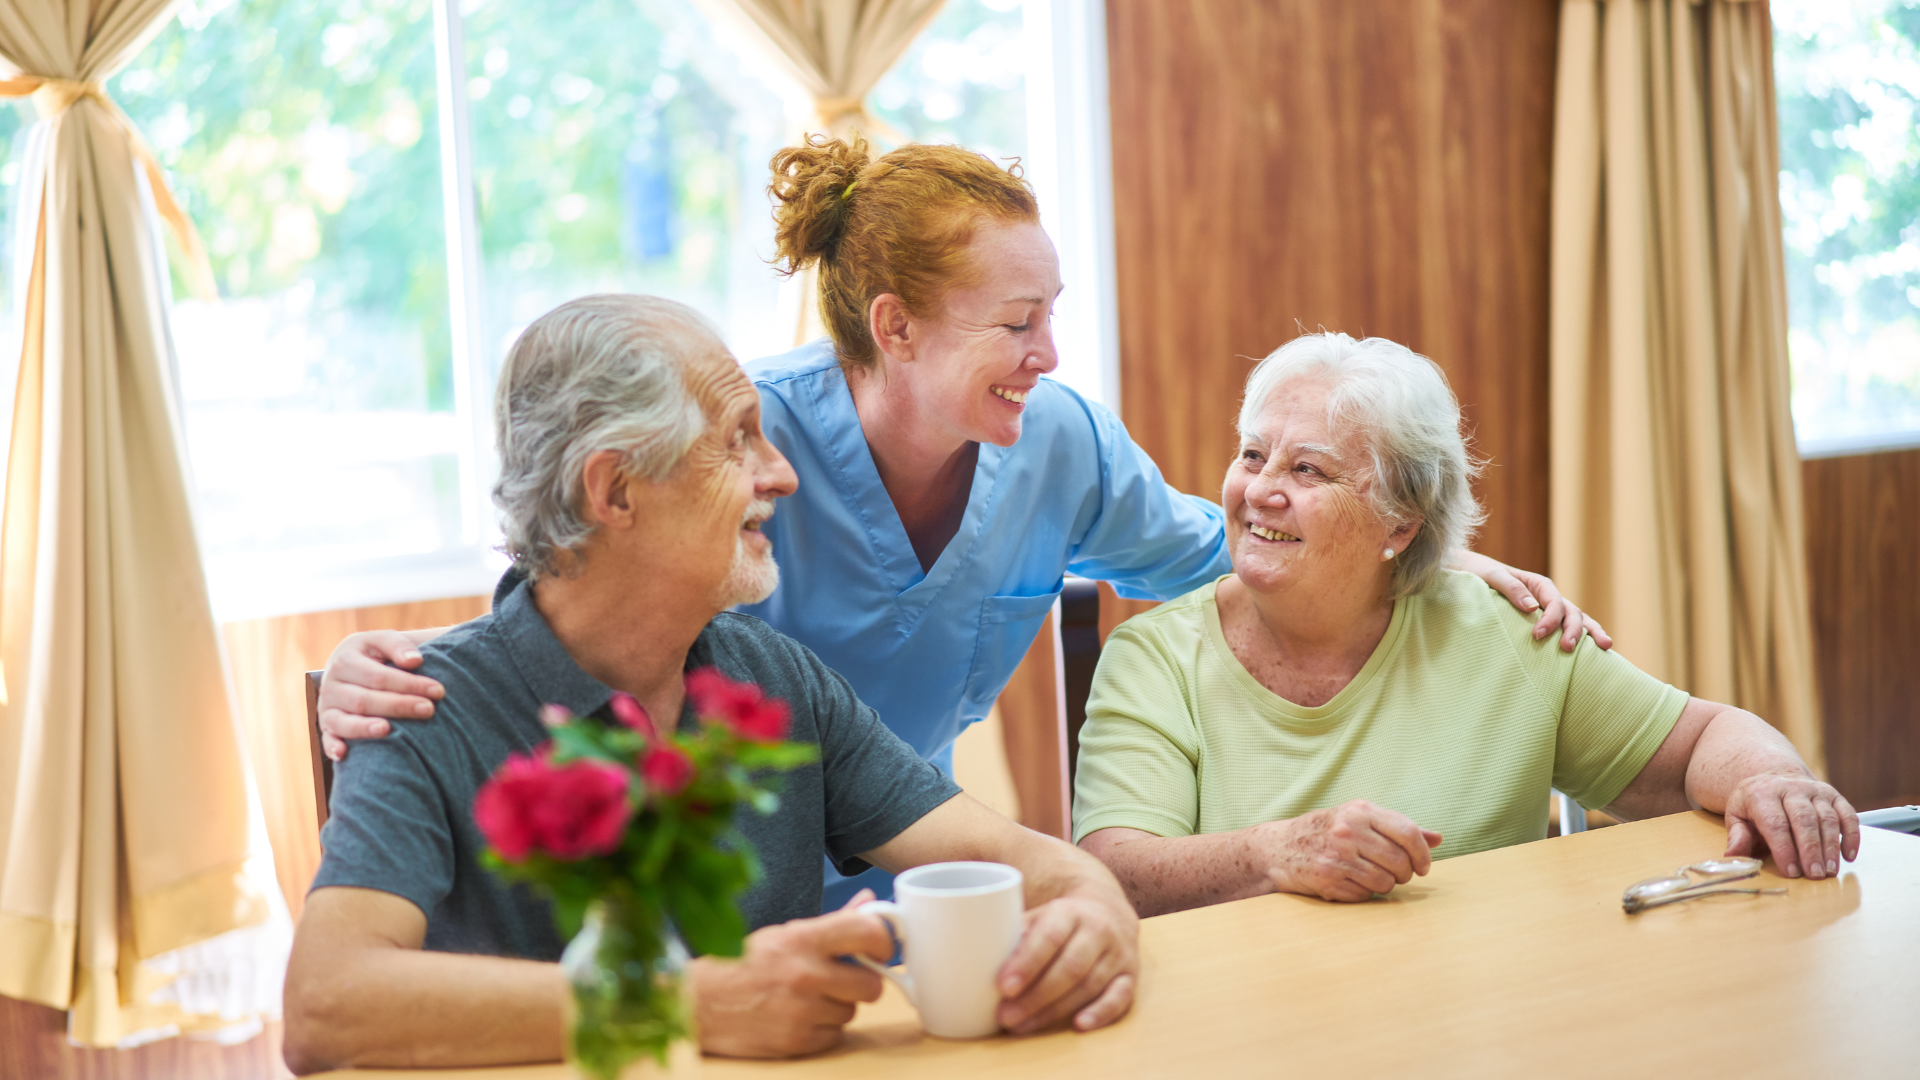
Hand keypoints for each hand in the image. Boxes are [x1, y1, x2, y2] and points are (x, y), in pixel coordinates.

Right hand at [318, 631, 445, 760]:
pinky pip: (326, 739)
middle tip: (429, 710)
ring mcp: (326, 708)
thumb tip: (415, 661)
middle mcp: (331, 686)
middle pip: (365, 700)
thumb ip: (397, 646)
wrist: (348, 664)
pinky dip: (332, 747)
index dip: (410, 684)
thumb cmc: (374, 654)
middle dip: (399, 706)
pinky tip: (344, 753)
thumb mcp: (382, 641)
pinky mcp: (326, 726)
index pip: (379, 676)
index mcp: (345, 661)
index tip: (438, 691)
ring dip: (364, 728)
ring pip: (344, 721)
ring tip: (387, 729)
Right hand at [692, 893, 890, 1057]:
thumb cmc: (742, 964)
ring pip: (852, 1012)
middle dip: (861, 983)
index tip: (880, 949)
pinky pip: (834, 1036)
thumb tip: (869, 902)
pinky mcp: (797, 1041)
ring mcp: (802, 1011)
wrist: (698, 1004)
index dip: (883, 941)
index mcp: (803, 939)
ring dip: (838, 1006)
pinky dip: (822, 1029)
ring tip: (808, 997)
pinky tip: (799, 1017)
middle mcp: (805, 973)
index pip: (867, 932)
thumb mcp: (784, 934)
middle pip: (871, 984)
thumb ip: (832, 922)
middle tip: (840, 979)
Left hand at [993, 893, 1137, 1034]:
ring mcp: (1118, 954)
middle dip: (1035, 995)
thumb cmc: (1061, 919)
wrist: (1107, 907)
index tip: (1002, 987)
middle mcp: (1099, 930)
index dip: (1026, 963)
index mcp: (1071, 911)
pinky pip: (1120, 997)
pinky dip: (1100, 1013)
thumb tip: (978, 959)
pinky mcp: (1130, 975)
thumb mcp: (1039, 915)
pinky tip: (1078, 1025)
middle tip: (1006, 1015)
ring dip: (1054, 1010)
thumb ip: (1015, 935)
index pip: (1050, 937)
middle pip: (1069, 967)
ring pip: (1089, 986)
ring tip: (1022, 1025)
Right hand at [1259, 799, 1442, 901]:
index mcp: (1359, 811)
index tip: (1424, 866)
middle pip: (1400, 862)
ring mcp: (1336, 856)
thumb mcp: (1359, 819)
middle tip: (1398, 873)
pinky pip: (1364, 894)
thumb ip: (1398, 828)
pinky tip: (1351, 881)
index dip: (1423, 854)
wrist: (1278, 847)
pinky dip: (1364, 892)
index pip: (1408, 833)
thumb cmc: (1326, 831)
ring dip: (1385, 884)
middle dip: (1405, 873)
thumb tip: (1438, 838)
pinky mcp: (1327, 879)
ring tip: (1372, 876)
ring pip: (1385, 882)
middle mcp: (1348, 831)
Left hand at [1451, 550, 1611, 652]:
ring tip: (1606, 647)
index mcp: (1537, 584)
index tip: (1536, 635)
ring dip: (1591, 632)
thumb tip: (1532, 606)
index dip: (1550, 619)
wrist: (1468, 574)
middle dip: (1573, 630)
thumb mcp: (1490, 576)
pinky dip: (1584, 636)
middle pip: (1571, 612)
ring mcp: (1549, 609)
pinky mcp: (1546, 622)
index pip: (1553, 602)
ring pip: (1577, 619)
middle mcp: (1548, 596)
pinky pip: (1567, 628)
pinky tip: (1596, 650)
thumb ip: (1510, 588)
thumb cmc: (1478, 574)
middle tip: (1567, 649)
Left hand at [1723, 773, 1859, 879]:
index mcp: (1762, 793)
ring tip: (1830, 871)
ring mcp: (1814, 790)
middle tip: (1815, 875)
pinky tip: (1849, 855)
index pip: (1775, 823)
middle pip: (1804, 820)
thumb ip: (1737, 836)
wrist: (1773, 777)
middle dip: (1810, 850)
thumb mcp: (1737, 816)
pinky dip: (1851, 835)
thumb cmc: (1755, 805)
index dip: (1784, 849)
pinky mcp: (1833, 795)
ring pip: (1827, 818)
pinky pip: (1847, 814)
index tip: (1791, 872)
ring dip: (1831, 846)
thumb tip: (1733, 856)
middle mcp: (1791, 788)